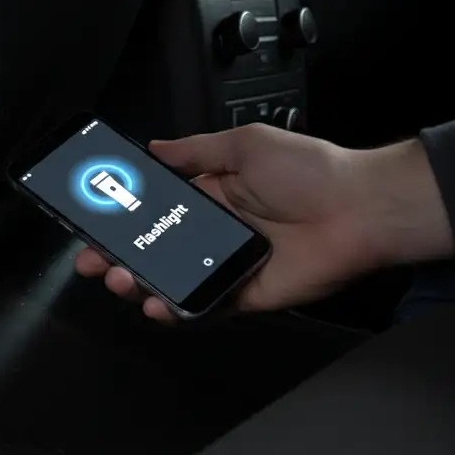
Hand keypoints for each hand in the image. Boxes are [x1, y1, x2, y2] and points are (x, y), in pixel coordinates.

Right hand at [75, 124, 454, 321]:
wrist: (360, 209)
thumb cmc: (313, 171)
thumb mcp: (245, 144)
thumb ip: (195, 151)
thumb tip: (154, 148)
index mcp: (212, 194)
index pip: (154, 210)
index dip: (122, 218)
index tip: (93, 222)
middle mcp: (215, 232)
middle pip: (153, 250)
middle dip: (116, 256)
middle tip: (93, 260)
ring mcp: (226, 266)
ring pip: (170, 281)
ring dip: (138, 283)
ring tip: (120, 279)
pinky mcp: (243, 295)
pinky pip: (202, 307)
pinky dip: (176, 310)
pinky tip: (156, 303)